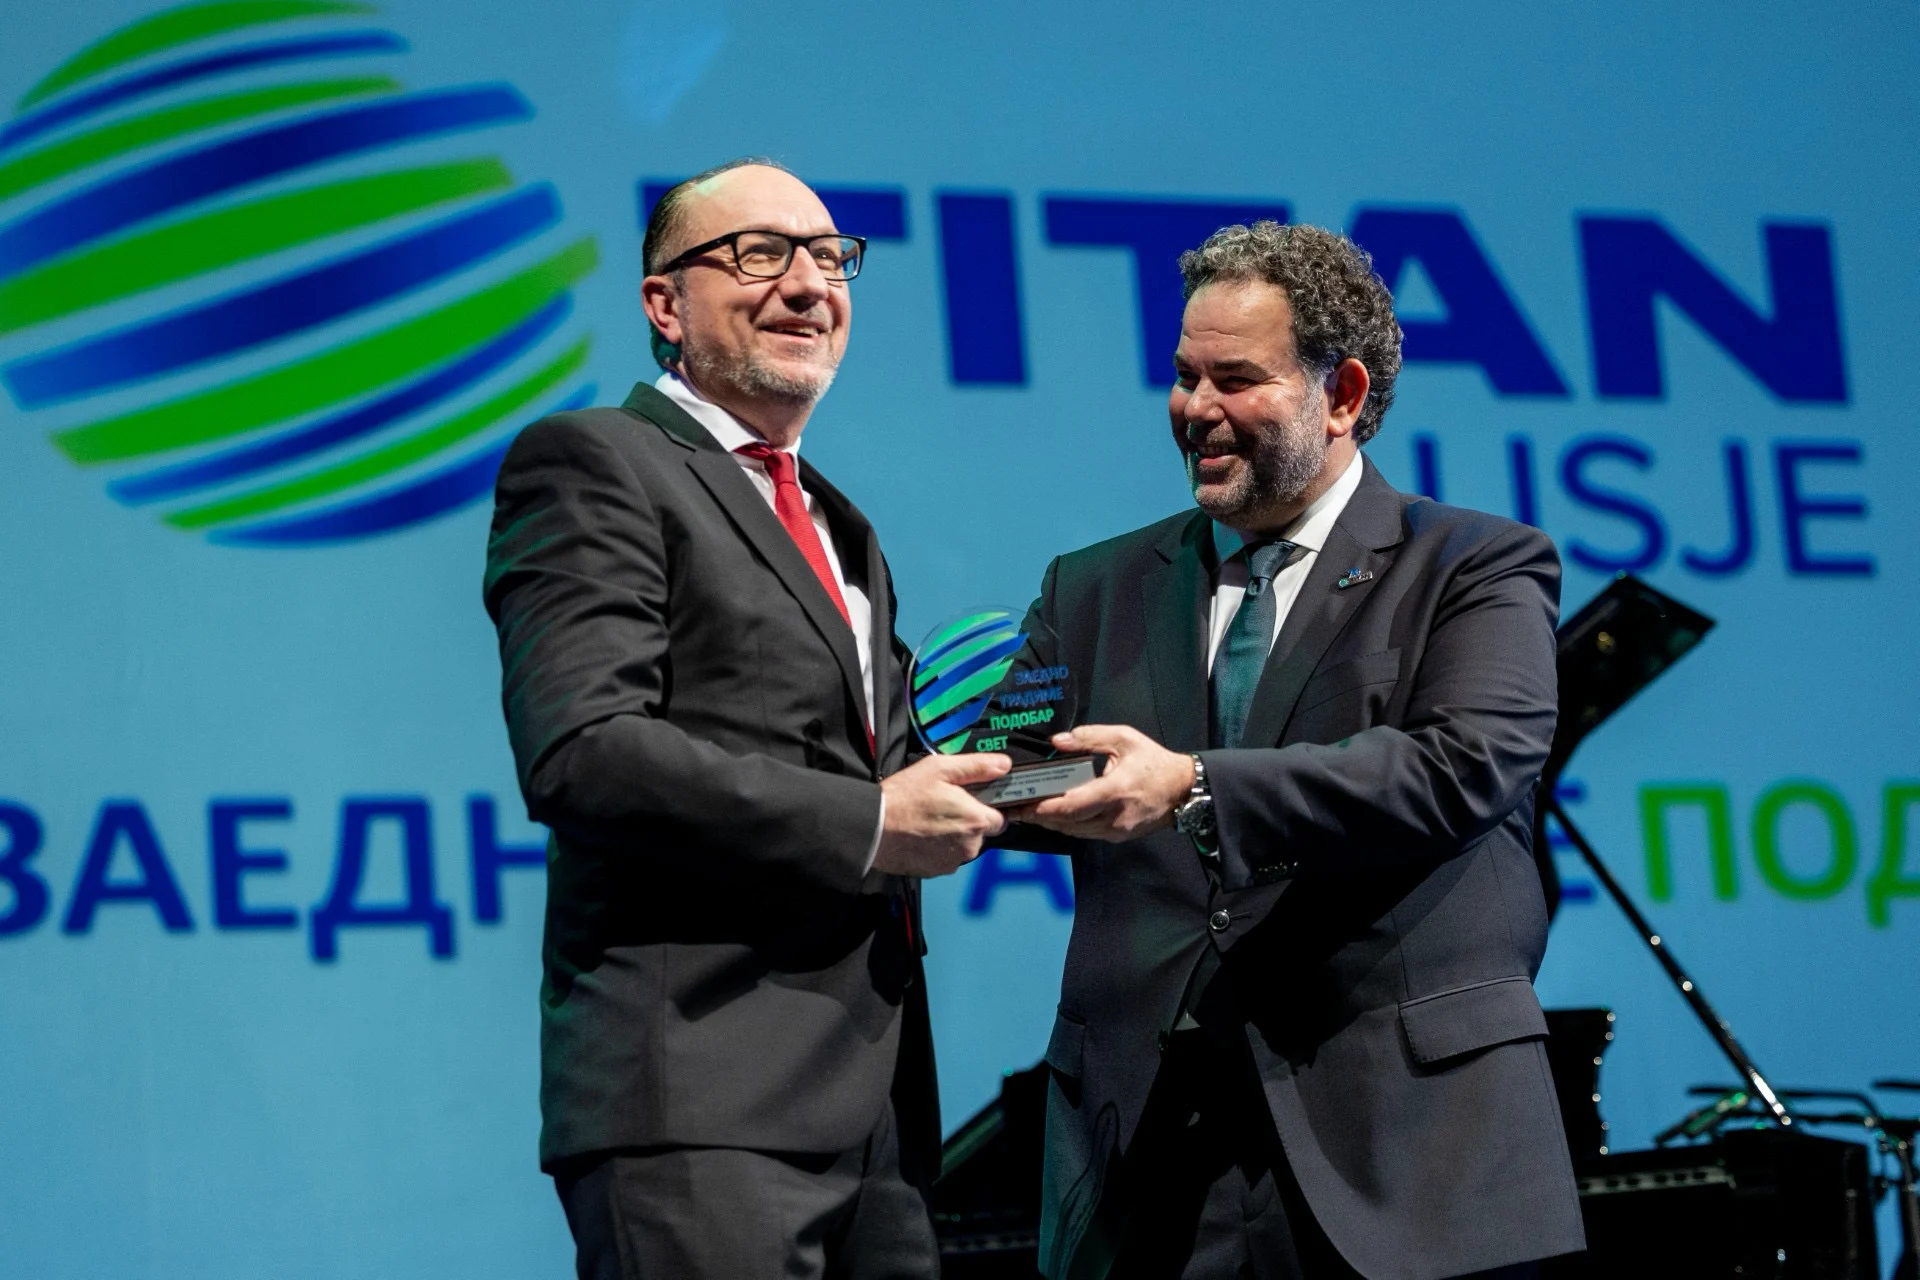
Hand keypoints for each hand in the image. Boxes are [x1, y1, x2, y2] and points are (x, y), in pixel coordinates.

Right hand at [874, 752, 1010, 877]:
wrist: (874, 829)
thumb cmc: (904, 797)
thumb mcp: (940, 769)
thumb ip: (976, 767)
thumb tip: (1003, 764)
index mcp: (976, 820)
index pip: (1000, 819)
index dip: (986, 808)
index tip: (970, 801)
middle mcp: (970, 846)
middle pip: (981, 833)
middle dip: (967, 822)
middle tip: (943, 807)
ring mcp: (953, 861)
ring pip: (963, 847)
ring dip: (953, 836)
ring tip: (929, 821)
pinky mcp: (936, 871)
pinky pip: (946, 858)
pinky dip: (938, 849)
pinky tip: (921, 835)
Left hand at [1024, 725, 1193, 841]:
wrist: (1182, 789)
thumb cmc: (1152, 761)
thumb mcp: (1124, 738)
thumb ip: (1089, 737)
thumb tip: (1056, 742)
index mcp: (1114, 790)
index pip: (1070, 807)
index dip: (1042, 809)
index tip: (1021, 804)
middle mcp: (1113, 816)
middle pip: (1066, 823)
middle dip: (1039, 817)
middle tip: (1017, 808)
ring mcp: (1115, 830)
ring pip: (1074, 832)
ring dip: (1051, 823)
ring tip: (1029, 811)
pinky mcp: (1117, 836)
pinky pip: (1085, 833)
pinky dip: (1068, 826)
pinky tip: (1055, 815)